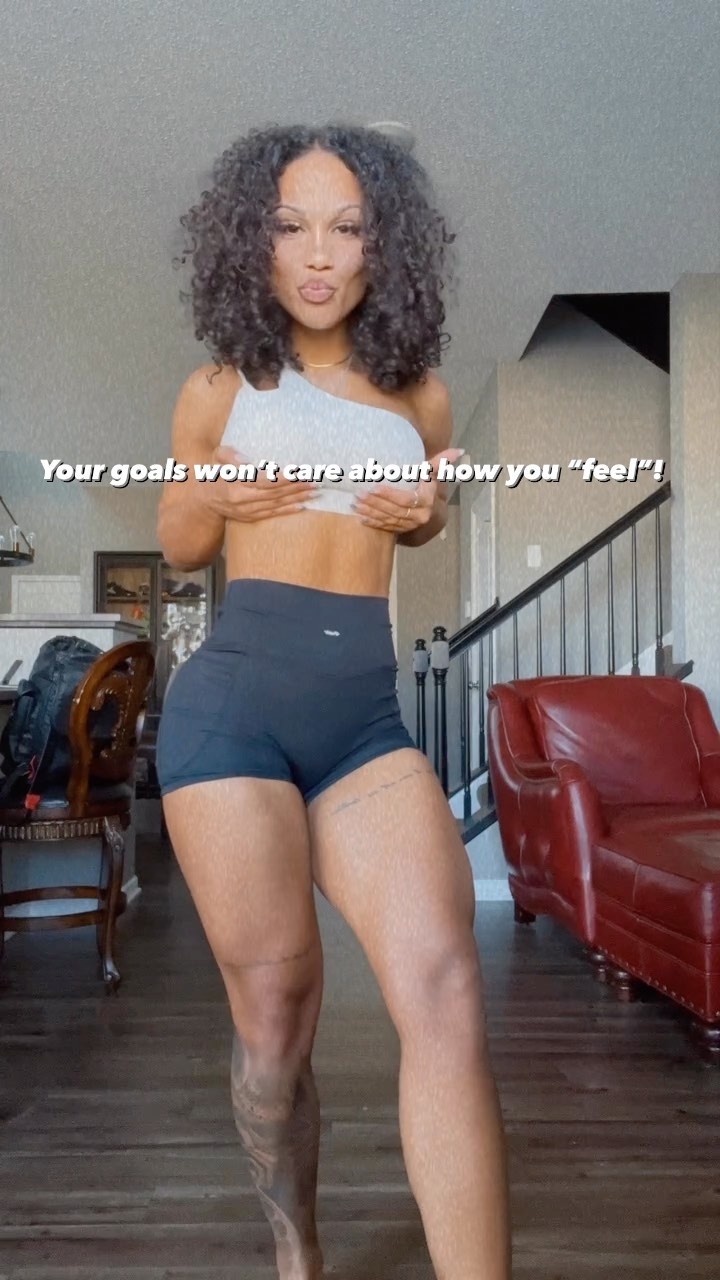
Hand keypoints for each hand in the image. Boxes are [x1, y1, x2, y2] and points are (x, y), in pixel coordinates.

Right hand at [197, 447, 318, 522]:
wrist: (203, 500)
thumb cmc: (214, 472)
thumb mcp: (217, 456)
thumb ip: (230, 455)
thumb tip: (247, 461)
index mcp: (234, 483)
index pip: (264, 481)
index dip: (283, 478)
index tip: (299, 472)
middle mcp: (242, 500)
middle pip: (274, 493)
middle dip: (296, 487)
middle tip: (314, 481)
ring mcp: (246, 511)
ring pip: (275, 504)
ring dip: (296, 499)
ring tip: (313, 492)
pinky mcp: (250, 518)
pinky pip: (271, 514)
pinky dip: (287, 511)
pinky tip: (302, 506)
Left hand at [351, 449, 463, 533]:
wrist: (431, 511)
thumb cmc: (428, 486)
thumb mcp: (432, 474)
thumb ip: (440, 462)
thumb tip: (459, 450)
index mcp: (427, 501)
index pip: (406, 499)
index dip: (390, 494)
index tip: (374, 486)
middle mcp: (419, 516)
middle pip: (394, 510)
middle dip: (375, 503)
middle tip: (359, 494)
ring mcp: (409, 525)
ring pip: (388, 519)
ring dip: (370, 512)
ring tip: (355, 503)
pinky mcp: (401, 531)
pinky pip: (385, 528)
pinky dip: (372, 523)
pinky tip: (360, 517)